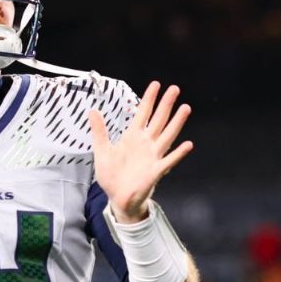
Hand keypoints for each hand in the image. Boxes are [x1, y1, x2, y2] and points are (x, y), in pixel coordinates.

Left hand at [89, 81, 193, 223]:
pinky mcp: (155, 171)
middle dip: (166, 105)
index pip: (142, 113)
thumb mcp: (102, 150)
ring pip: (167, 136)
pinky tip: (187, 144)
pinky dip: (178, 153)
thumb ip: (99, 131)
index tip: (156, 84)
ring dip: (176, 123)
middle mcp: (145, 143)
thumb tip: (92, 110)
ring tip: (185, 108)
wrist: (117, 197)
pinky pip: (169, 161)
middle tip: (175, 88)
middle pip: (158, 120)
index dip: (149, 99)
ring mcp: (152, 156)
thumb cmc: (112, 175)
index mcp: (132, 137)